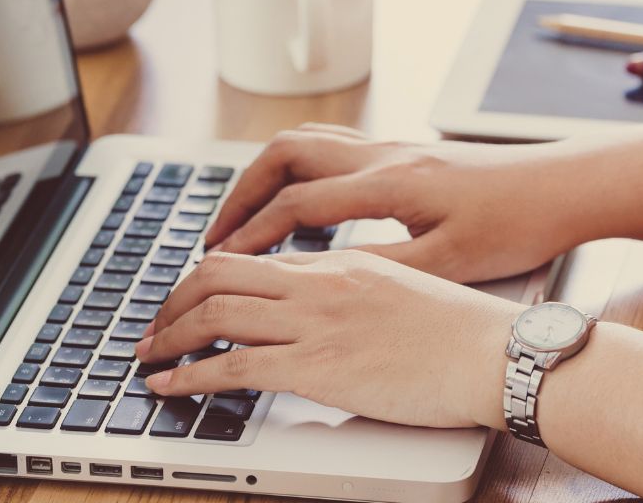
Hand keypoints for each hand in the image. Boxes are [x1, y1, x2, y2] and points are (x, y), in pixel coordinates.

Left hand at [136, 250, 523, 428]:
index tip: (194, 299)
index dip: (210, 278)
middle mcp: (321, 285)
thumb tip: (329, 318)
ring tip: (148, 354)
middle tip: (156, 324)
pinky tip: (170, 385)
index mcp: (342, 265)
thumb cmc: (464, 332)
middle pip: (219, 274)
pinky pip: (234, 367)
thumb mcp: (405, 292)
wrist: (494, 354)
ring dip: (169, 335)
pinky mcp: (319, 368)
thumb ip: (358, 296)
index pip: (256, 258)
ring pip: (215, 313)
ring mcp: (317, 324)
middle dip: (174, 300)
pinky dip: (190, 375)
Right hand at [205, 123, 592, 282]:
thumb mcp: (448, 262)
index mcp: (388, 184)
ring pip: (309, 143)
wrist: (562, 188)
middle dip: (241, 192)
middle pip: (286, 155)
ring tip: (248, 215)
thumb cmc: (516, 224)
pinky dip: (305, 170)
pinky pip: (337, 149)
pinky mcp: (410, 154)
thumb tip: (319, 280)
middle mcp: (384, 156)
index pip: (296, 203)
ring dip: (269, 175)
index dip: (250, 234)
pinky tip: (309, 200)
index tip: (218, 262)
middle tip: (217, 233)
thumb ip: (381, 269)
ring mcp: (396, 149)